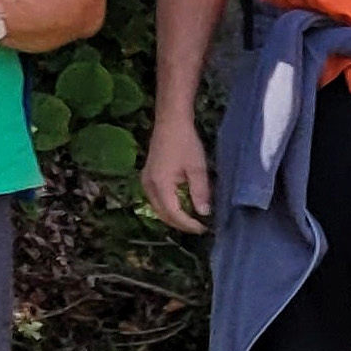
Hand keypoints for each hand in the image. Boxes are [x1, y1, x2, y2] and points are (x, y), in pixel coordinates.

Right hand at [141, 114, 216, 233]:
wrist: (171, 123)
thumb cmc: (185, 142)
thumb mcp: (197, 168)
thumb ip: (200, 191)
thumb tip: (205, 213)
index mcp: (160, 185)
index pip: (173, 214)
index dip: (188, 224)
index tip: (204, 228)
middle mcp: (148, 186)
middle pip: (163, 214)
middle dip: (181, 224)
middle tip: (200, 227)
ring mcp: (145, 182)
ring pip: (158, 208)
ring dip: (174, 216)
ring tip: (193, 219)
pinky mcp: (147, 178)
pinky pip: (157, 200)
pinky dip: (169, 206)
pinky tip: (182, 206)